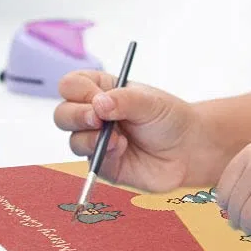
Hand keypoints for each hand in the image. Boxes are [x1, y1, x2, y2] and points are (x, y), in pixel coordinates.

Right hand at [53, 70, 201, 192]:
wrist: (188, 149)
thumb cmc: (169, 118)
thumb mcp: (149, 101)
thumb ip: (123, 100)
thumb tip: (98, 104)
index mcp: (102, 90)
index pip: (71, 85)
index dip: (78, 90)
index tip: (97, 97)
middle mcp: (94, 115)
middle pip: (62, 113)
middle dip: (75, 115)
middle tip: (97, 118)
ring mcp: (96, 141)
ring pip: (72, 139)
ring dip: (90, 138)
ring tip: (119, 138)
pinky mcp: (104, 165)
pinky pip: (89, 162)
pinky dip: (103, 155)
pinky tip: (123, 149)